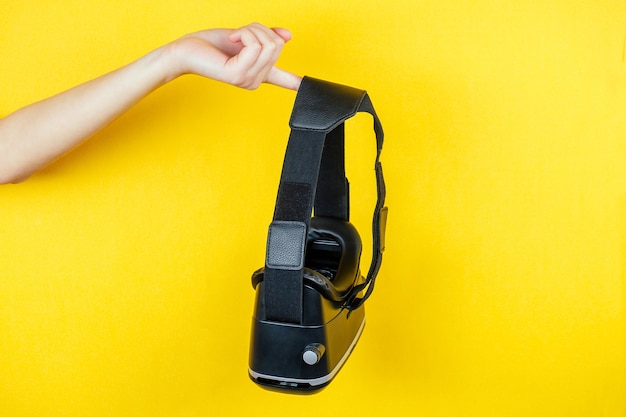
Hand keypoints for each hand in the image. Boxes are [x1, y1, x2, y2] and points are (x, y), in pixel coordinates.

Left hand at [167, 23, 301, 89]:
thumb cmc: (212, 45)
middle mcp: (257, 80)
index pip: (287, 81)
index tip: (313, 89)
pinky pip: (255, 45)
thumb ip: (266, 36)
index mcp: (260, 74)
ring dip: (251, 30)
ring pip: (268, 44)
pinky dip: (244, 34)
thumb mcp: (245, 36)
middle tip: (240, 33)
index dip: (302, 83)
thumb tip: (288, 35)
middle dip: (260, 29)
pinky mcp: (239, 75)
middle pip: (277, 45)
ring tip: (235, 36)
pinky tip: (232, 39)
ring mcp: (248, 80)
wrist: (186, 50)